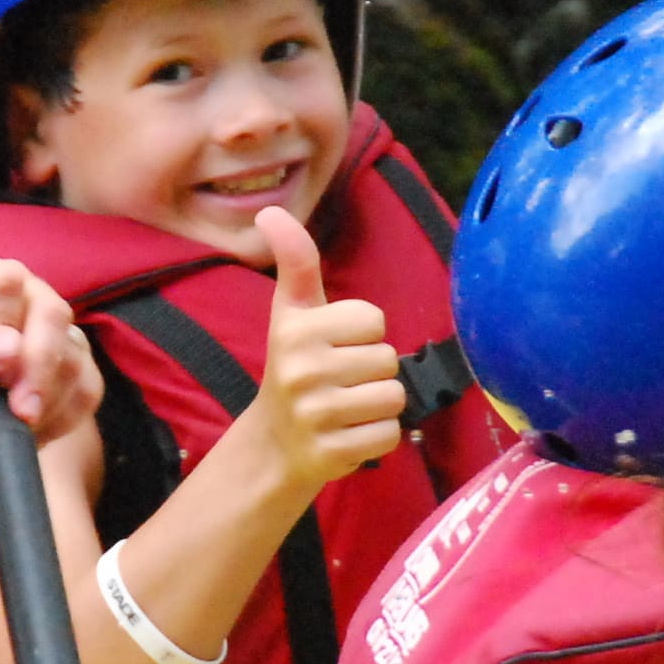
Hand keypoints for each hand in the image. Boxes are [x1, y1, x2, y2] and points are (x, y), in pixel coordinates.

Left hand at [0, 250, 101, 470]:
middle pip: (51, 311)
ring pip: (75, 350)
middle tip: (21, 413)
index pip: (3, 282)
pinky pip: (89, 384)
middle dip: (38, 369)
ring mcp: (43, 322)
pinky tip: (28, 425)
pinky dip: (62, 415)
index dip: (3, 328)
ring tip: (9, 421)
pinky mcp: (69, 358)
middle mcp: (11, 287)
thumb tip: (8, 347)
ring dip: (47, 400)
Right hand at [233, 207, 403, 495]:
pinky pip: (390, 434)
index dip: (363, 335)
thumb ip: (295, 261)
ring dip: (378, 405)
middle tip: (339, 383)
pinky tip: (348, 433)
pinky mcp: (332, 452)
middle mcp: (302, 370)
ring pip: (394, 397)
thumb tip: (269, 211)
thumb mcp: (291, 312)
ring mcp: (316, 414)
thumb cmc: (293, 367)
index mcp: (295, 330)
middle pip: (388, 359)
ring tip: (346, 408)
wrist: (273, 443)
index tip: (333, 348)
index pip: (374, 320)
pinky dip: (377, 437)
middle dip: (372, 372)